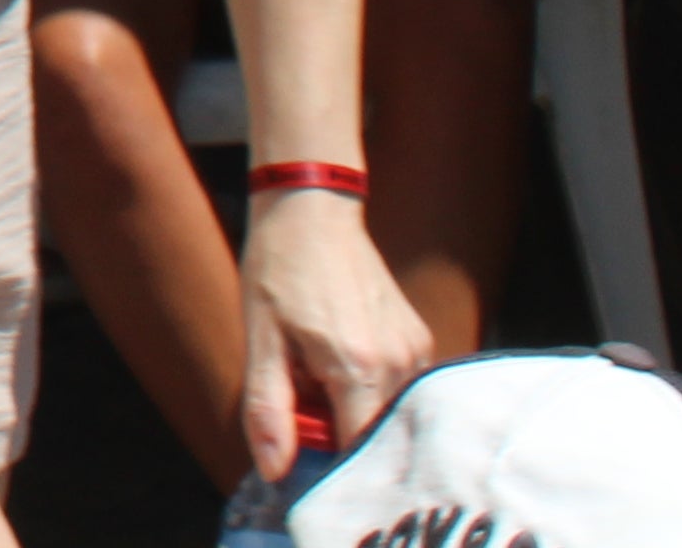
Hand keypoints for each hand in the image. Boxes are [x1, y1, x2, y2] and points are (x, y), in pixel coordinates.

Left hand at [237, 183, 432, 477]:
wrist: (312, 210)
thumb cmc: (278, 269)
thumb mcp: (260, 339)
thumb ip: (269, 409)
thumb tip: (276, 472)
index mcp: (360, 367)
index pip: (359, 454)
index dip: (330, 468)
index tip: (301, 456)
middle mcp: (402, 363)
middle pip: (376, 437)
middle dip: (338, 436)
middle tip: (299, 401)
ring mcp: (418, 350)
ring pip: (389, 414)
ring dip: (351, 410)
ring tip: (313, 372)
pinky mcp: (421, 340)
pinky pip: (398, 389)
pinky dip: (367, 390)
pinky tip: (335, 360)